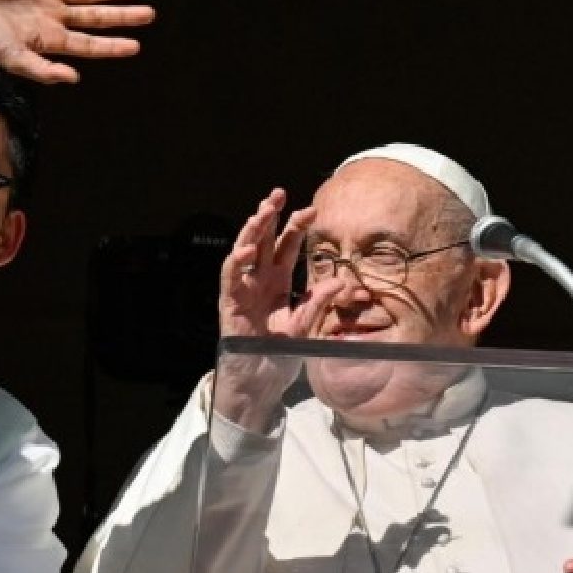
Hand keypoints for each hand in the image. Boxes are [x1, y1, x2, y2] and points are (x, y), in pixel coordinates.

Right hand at [0, 0, 154, 82]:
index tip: (137, 46)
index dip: (113, 45)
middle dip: (123, 16)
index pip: (91, 44)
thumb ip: (44, 70)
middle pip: (97, 17)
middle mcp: (55, 17)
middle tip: (150, 14)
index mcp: (53, 39)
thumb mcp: (15, 59)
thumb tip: (76, 79)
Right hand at [212, 189, 339, 428]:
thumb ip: (319, 303)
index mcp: (278, 281)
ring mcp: (243, 289)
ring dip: (251, 231)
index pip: (287, 245)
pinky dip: (235, 263)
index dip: (297, 227)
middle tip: (278, 194)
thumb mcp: (305, 325)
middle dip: (269, 216)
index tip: (313, 210)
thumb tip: (341, 282)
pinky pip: (230, 278)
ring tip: (261, 213)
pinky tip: (246, 250)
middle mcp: (259, 279)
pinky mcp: (230, 303)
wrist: (261, 379)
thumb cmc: (280, 352)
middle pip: (263, 240)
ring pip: (244, 251)